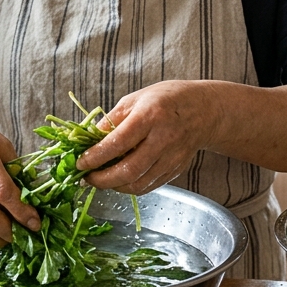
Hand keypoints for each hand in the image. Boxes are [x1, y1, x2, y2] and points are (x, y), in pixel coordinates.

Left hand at [76, 81, 223, 194]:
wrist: (205, 110)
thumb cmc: (167, 99)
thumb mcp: (135, 99)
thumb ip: (111, 120)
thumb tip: (88, 139)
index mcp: (149, 116)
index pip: (118, 143)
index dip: (96, 157)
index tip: (81, 163)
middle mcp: (162, 139)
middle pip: (129, 171)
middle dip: (102, 180)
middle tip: (87, 178)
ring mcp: (171, 158)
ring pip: (139, 184)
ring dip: (114, 186)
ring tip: (100, 180)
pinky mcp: (176, 170)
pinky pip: (149, 186)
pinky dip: (130, 187)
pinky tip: (119, 180)